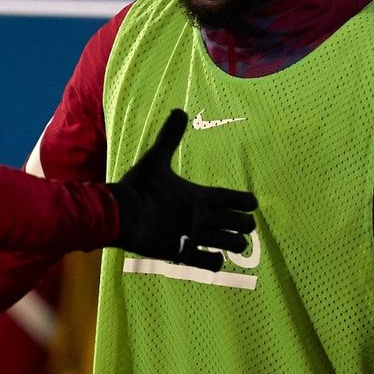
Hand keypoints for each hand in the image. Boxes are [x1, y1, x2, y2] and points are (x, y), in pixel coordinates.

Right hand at [110, 109, 256, 270]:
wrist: (122, 215)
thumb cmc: (138, 187)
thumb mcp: (154, 159)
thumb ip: (169, 137)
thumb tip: (178, 110)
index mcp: (198, 195)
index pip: (234, 198)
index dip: (247, 201)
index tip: (252, 203)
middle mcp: (202, 217)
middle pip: (239, 223)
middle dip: (245, 223)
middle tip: (244, 224)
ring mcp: (193, 237)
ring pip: (230, 244)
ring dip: (236, 243)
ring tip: (236, 243)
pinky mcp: (182, 253)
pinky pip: (209, 263)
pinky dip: (216, 262)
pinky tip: (215, 260)